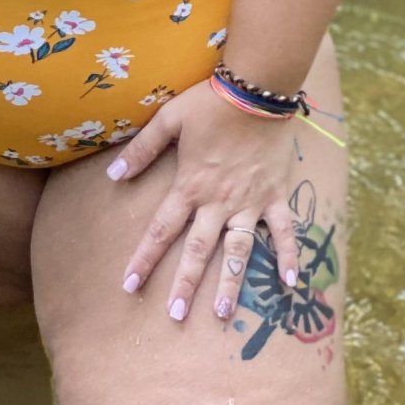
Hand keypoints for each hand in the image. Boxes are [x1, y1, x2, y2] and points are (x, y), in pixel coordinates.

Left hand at [104, 79, 299, 323]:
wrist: (256, 89)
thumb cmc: (209, 102)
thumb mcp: (168, 120)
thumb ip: (142, 150)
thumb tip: (113, 174)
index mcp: (190, 186)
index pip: (161, 230)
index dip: (144, 258)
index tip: (129, 285)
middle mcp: (218, 202)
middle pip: (197, 250)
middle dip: (185, 284)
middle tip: (175, 315)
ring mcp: (250, 202)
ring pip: (239, 250)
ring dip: (231, 283)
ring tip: (223, 314)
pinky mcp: (276, 196)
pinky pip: (284, 231)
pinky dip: (290, 256)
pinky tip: (292, 285)